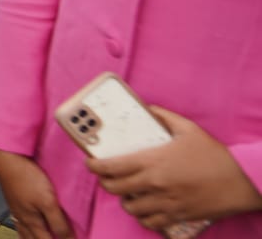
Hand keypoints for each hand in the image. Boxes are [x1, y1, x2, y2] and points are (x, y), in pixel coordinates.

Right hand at [0, 147, 73, 237]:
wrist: (7, 157)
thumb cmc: (26, 177)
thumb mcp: (48, 201)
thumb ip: (58, 222)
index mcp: (32, 222)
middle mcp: (22, 219)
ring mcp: (16, 209)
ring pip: (24, 232)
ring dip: (32, 238)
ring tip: (39, 238)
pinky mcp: (14, 199)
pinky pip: (19, 221)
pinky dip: (25, 228)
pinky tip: (27, 223)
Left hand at [91, 106, 261, 227]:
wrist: (241, 181)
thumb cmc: (214, 155)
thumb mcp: (188, 129)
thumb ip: (164, 116)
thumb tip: (149, 109)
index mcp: (152, 161)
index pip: (111, 167)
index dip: (94, 166)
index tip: (90, 163)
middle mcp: (155, 184)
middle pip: (115, 188)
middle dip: (106, 182)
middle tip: (107, 177)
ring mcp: (166, 203)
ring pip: (131, 208)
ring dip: (125, 201)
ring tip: (128, 193)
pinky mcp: (178, 217)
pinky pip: (151, 223)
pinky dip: (144, 218)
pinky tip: (145, 209)